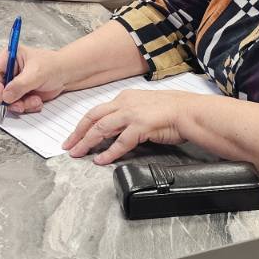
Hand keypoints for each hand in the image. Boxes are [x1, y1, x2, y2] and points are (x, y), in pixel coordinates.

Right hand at [0, 43, 68, 113]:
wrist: (65, 75)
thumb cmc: (53, 66)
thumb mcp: (37, 73)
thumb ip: (20, 84)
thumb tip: (6, 96)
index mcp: (8, 58)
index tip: (3, 97)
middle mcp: (7, 71)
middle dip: (9, 99)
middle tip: (20, 103)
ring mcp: (12, 84)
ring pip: (5, 100)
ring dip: (20, 105)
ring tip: (34, 100)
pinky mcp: (18, 94)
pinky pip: (15, 106)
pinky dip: (26, 107)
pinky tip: (36, 100)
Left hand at [65, 91, 197, 164]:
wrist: (190, 112)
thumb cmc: (173, 111)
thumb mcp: (144, 108)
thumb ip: (128, 116)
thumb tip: (115, 131)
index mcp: (125, 97)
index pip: (97, 111)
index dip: (83, 125)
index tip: (74, 136)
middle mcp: (125, 103)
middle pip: (93, 118)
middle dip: (77, 133)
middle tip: (68, 146)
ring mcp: (132, 113)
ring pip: (101, 129)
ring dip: (87, 143)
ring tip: (78, 154)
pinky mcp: (141, 125)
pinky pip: (120, 142)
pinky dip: (109, 153)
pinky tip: (101, 160)